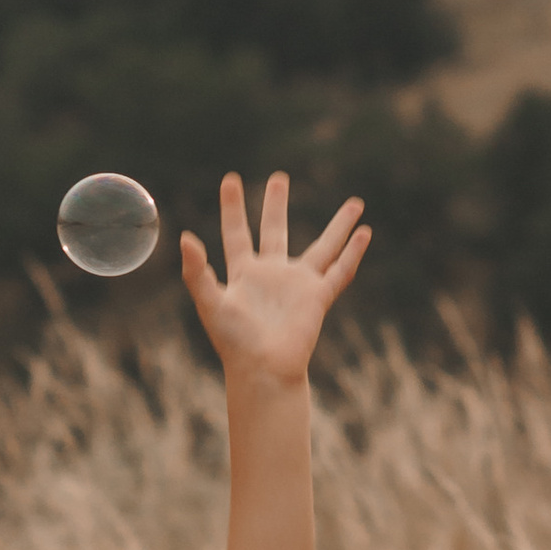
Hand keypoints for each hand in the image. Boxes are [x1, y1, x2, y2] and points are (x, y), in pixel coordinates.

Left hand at [180, 174, 369, 385]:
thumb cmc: (233, 342)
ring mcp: (298, 285)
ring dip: (339, 225)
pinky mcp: (318, 297)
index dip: (233, 207)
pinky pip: (340, 271)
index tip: (230, 179)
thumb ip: (197, 272)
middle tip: (279, 179)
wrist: (262, 370)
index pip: (237, 233)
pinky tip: (365, 233)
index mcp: (243, 274)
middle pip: (276, 231)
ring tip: (356, 203)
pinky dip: (353, 253)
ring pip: (324, 247)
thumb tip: (185, 238)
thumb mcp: (210, 303)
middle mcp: (272, 275)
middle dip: (276, 205)